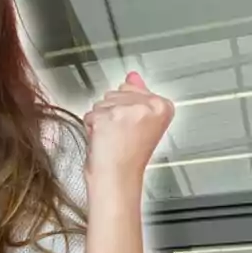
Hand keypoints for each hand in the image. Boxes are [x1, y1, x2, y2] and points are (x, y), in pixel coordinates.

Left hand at [83, 71, 174, 193]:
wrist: (117, 176)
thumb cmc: (129, 155)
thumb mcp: (142, 121)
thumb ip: (138, 93)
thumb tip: (133, 76)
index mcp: (163, 106)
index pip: (132, 87)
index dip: (126, 108)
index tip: (132, 126)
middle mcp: (148, 106)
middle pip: (115, 92)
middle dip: (112, 111)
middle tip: (121, 133)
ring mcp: (128, 110)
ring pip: (101, 102)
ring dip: (101, 119)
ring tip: (113, 137)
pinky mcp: (108, 116)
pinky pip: (90, 113)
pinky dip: (91, 126)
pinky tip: (103, 139)